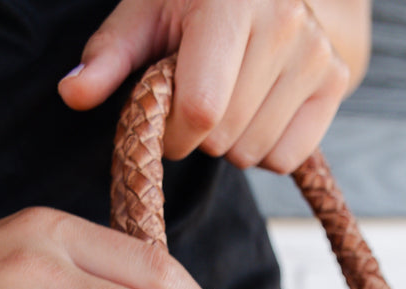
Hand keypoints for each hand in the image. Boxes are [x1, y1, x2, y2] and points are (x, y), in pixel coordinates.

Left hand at [59, 0, 369, 172]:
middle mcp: (283, 24)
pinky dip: (264, 149)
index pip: (200, 109)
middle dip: (197, 135)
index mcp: (231, 4)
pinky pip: (286, 157)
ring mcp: (315, 54)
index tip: (161, 115)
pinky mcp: (334, 80)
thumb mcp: (144, 14)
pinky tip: (255, 110)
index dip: (171, 131)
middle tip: (194, 99)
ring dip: (228, 142)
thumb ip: (108, 58)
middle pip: (223, 136)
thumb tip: (71, 94)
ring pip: (253, 152)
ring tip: (227, 98)